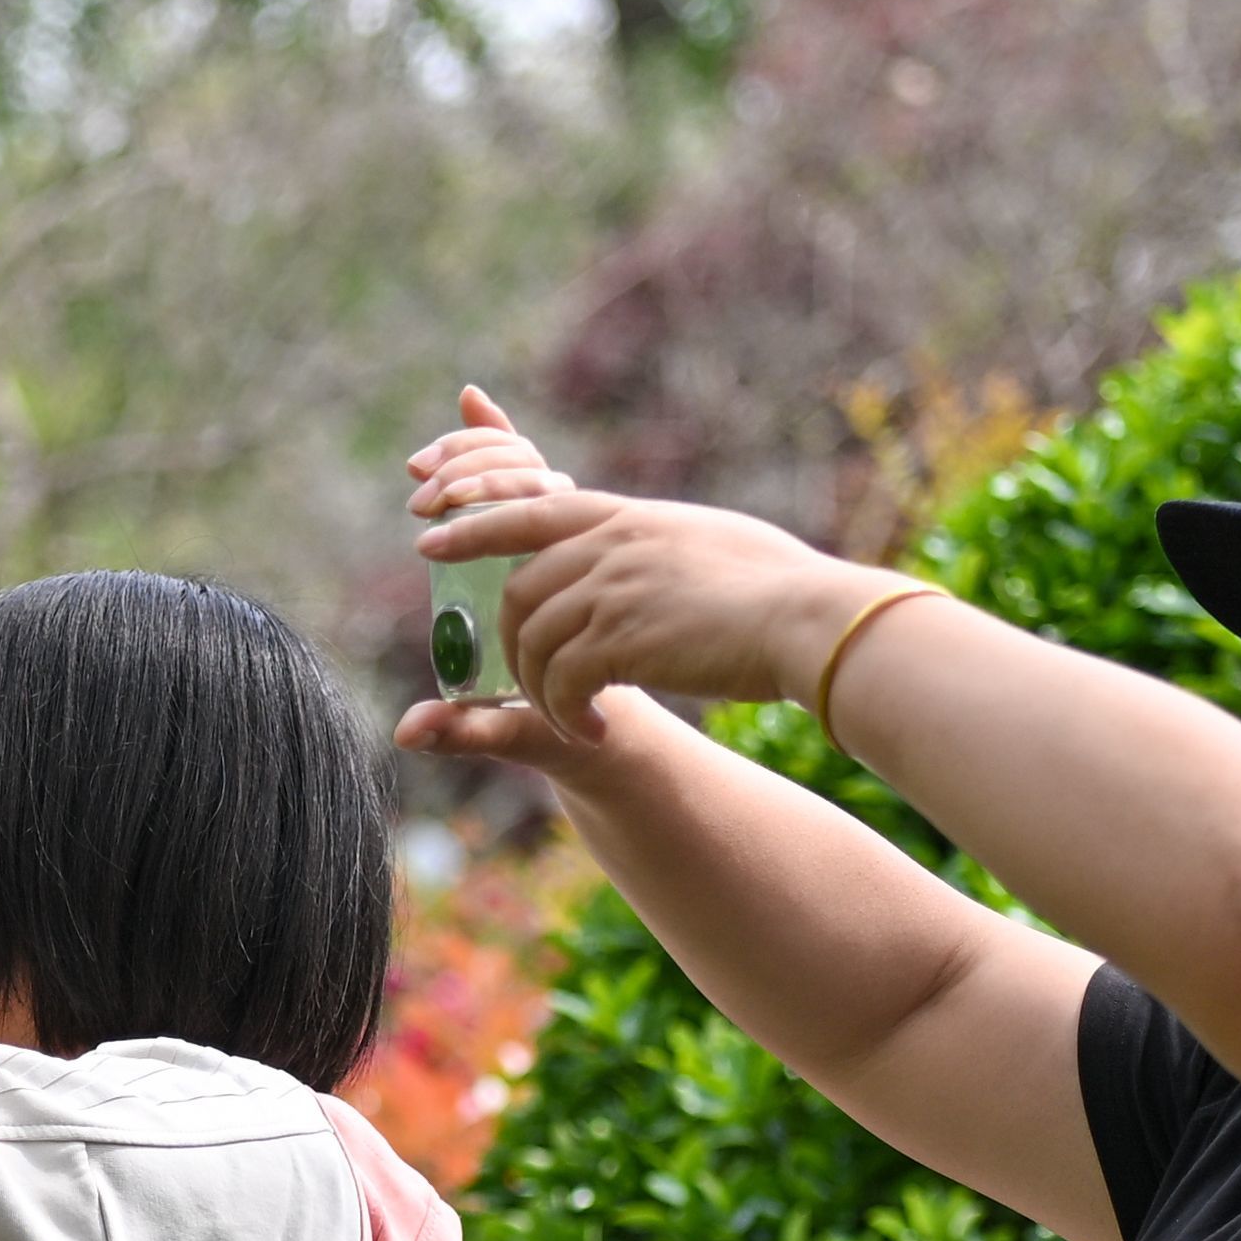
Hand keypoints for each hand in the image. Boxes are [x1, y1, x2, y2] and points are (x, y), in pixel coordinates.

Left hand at [402, 384, 871, 745]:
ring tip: (570, 722)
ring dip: (539, 692)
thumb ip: (657, 546)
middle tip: (527, 688)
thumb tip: (645, 548)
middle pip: (518, 588)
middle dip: (505, 644)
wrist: (810, 619)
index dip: (474, 522)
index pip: (531, 506)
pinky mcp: (621, 639)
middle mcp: (612, 545)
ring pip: (531, 641)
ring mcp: (613, 588)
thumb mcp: (708, 544)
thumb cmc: (781, 589)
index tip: (429, 538)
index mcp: (629, 517)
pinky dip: (565, 717)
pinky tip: (593, 734)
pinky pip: (560, 682)